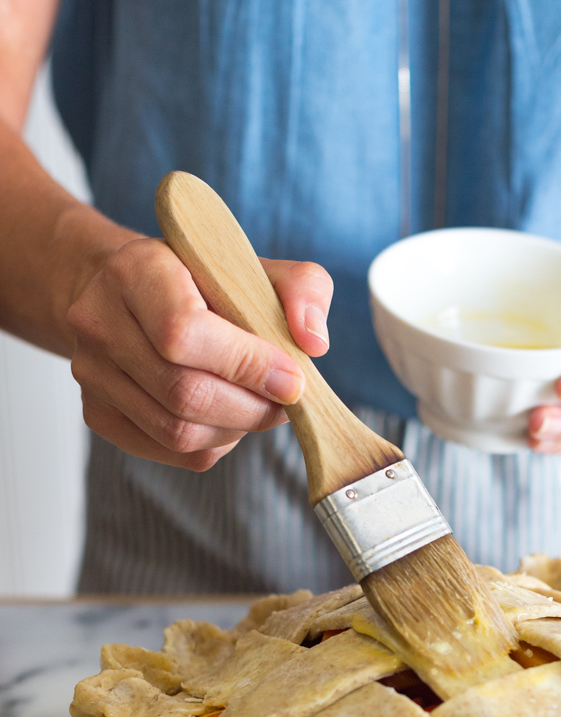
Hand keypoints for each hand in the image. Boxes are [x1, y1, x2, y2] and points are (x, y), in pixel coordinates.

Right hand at [67, 237, 332, 470]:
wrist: (134, 294)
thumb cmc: (204, 280)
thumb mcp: (257, 265)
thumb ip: (301, 289)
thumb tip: (313, 343)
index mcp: (135, 271)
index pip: (183, 332)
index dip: (247, 365)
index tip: (292, 378)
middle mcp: (98, 321)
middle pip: (183, 393)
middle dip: (251, 408)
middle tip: (285, 402)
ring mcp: (92, 373)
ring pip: (177, 432)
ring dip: (236, 429)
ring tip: (259, 406)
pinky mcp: (98, 413)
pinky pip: (169, 451)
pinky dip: (213, 443)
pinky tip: (228, 416)